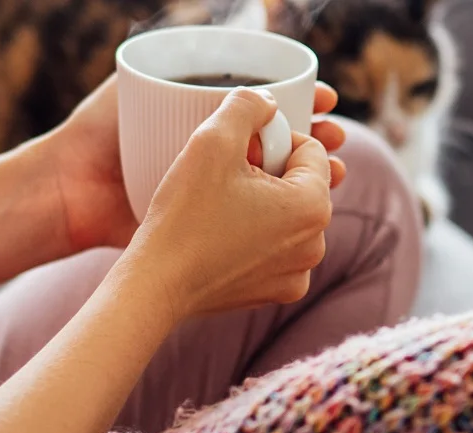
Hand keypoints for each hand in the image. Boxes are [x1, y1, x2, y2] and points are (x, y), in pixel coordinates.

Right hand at [120, 88, 337, 313]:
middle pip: (302, 183)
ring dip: (263, 203)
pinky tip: (221, 235)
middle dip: (270, 173)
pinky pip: (277, 248)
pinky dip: (257, 236)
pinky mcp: (278, 292)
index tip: (236, 155)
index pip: (310, 148)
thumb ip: (246, 104)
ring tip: (220, 207)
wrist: (155, 283)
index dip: (271, 142)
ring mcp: (299, 273)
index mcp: (314, 205)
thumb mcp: (211, 140)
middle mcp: (317, 243)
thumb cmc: (183, 214)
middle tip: (225, 180)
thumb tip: (268, 100)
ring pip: (289, 215)